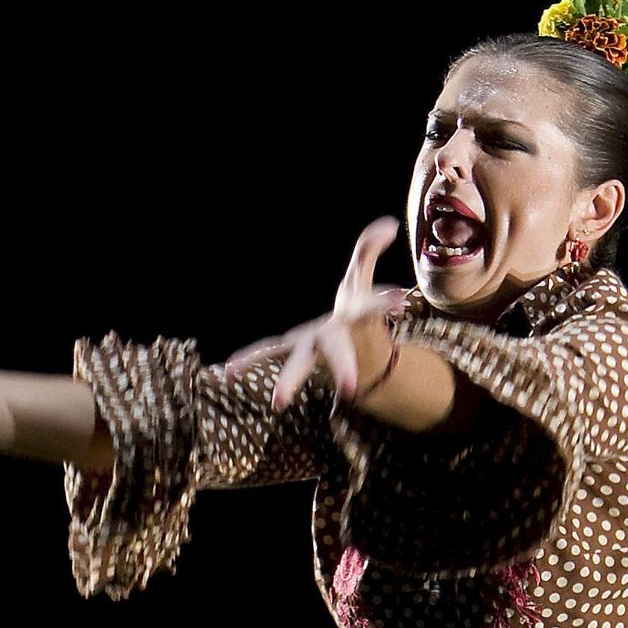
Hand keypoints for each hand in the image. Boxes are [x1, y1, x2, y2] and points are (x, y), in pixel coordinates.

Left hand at [222, 216, 409, 409]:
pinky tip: (228, 372)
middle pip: (339, 351)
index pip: (371, 308)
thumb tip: (388, 224)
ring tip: (278, 403)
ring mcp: (311, 350)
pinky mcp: (290, 350)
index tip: (400, 303)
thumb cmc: (354, 317)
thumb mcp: (361, 282)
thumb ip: (369, 252)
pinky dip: (249, 359)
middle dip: (343, 367)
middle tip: (350, 388)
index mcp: (354, 320)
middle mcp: (334, 340)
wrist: (349, 358)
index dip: (384, 302)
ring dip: (290, 382)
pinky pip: (268, 352)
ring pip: (302, 365)